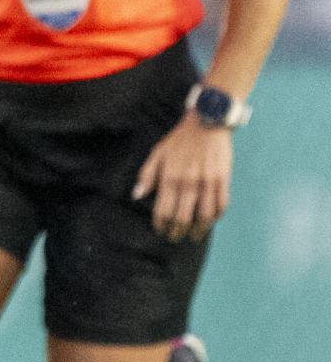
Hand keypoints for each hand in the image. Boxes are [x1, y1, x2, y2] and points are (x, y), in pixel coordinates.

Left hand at [134, 117, 231, 242]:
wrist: (207, 122)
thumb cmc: (179, 139)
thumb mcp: (157, 153)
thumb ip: (147, 176)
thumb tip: (137, 195)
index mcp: (170, 177)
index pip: (163, 210)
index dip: (161, 224)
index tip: (160, 231)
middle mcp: (189, 182)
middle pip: (183, 217)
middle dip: (177, 232)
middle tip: (175, 238)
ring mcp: (208, 182)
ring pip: (204, 216)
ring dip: (198, 230)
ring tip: (193, 236)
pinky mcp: (223, 179)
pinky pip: (221, 205)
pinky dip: (216, 217)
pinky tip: (210, 222)